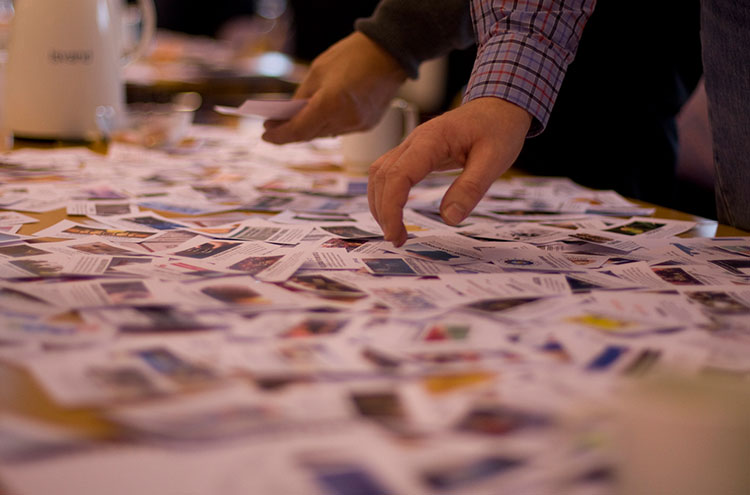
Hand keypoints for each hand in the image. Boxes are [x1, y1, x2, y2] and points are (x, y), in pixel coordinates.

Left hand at [262, 32, 407, 143]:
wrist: (390, 53)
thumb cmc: (352, 55)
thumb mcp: (318, 71)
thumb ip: (302, 95)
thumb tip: (290, 114)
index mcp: (330, 104)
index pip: (298, 130)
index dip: (279, 135)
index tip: (265, 135)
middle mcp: (345, 119)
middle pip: (310, 134)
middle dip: (291, 131)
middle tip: (275, 126)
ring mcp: (358, 125)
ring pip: (326, 133)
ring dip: (310, 129)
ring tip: (295, 121)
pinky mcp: (368, 125)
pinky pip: (341, 130)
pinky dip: (328, 125)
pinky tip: (320, 117)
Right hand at [368, 97, 531, 245]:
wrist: (500, 106)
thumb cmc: (499, 129)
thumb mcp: (495, 160)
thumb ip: (471, 188)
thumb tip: (449, 219)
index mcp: (431, 140)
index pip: (398, 176)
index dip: (391, 208)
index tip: (397, 234)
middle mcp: (414, 140)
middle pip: (382, 176)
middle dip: (383, 211)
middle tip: (398, 240)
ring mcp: (411, 145)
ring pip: (380, 174)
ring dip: (380, 203)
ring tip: (394, 230)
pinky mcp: (414, 152)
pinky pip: (389, 171)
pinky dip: (386, 193)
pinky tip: (395, 211)